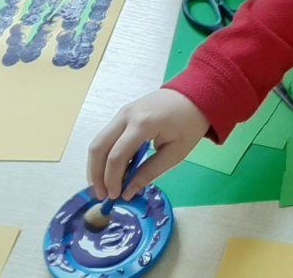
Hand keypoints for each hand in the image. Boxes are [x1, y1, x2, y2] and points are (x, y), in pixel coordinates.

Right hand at [88, 89, 208, 199]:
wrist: (196, 95)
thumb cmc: (190, 123)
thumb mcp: (176, 152)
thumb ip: (150, 172)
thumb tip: (127, 193)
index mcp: (143, 124)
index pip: (116, 156)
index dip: (111, 179)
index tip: (115, 197)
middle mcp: (126, 115)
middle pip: (98, 148)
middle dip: (96, 174)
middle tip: (102, 195)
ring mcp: (122, 112)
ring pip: (98, 141)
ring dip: (96, 165)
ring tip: (104, 186)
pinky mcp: (123, 113)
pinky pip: (106, 136)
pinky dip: (104, 154)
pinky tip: (112, 170)